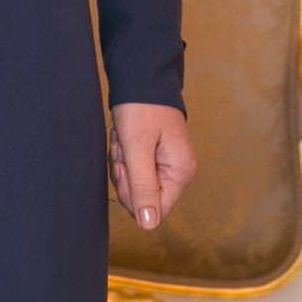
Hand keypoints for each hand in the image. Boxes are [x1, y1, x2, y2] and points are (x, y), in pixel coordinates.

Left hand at [110, 103, 195, 230]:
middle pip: (142, 198)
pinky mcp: (155, 156)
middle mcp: (178, 172)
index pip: (154, 210)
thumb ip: (143, 187)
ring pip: (134, 183)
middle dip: (125, 175)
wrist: (141, 76)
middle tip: (122, 148)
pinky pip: (133, 169)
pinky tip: (122, 138)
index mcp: (180, 172)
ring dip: (121, 162)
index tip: (124, 166)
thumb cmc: (140, 108)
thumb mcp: (137, 148)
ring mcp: (166, 164)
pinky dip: (122, 155)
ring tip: (123, 138)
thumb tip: (148, 224)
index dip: (132, 195)